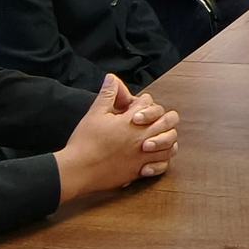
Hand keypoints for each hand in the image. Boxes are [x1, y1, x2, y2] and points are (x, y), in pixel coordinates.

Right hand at [55, 74, 179, 203]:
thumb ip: (107, 94)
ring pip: (170, 144)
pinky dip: (162, 160)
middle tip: (154, 118)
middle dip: (163, 116)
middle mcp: (142, 137)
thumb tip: (112, 78)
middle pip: (168, 121)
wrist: (78, 170)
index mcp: (132, 120)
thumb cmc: (84, 142)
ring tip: (158, 136)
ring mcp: (143, 155)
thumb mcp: (94, 113)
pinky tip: (154, 155)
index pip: (149, 102)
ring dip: (167, 138)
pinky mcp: (140, 170)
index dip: (143, 101)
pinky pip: (163, 164)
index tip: (136, 106)